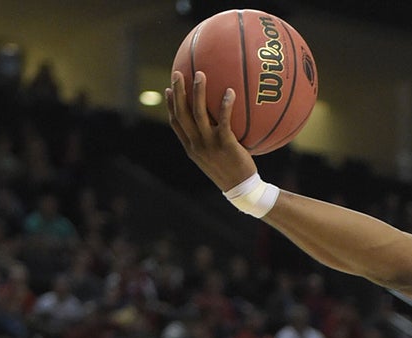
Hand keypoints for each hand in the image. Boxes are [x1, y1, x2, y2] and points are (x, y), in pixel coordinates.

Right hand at [166, 70, 257, 191]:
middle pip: (181, 114)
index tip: (168, 89)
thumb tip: (218, 125)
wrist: (242, 189)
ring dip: (198, 92)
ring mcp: (209, 145)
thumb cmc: (232, 171)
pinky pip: (223, 121)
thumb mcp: (216, 158)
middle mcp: (196, 145)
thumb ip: (212, 141)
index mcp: (191, 148)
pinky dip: (225, 106)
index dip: (171, 105)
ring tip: (201, 74)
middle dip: (178, 92)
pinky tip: (230, 92)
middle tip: (178, 73)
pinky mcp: (225, 144)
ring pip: (198, 114)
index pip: (175, 123)